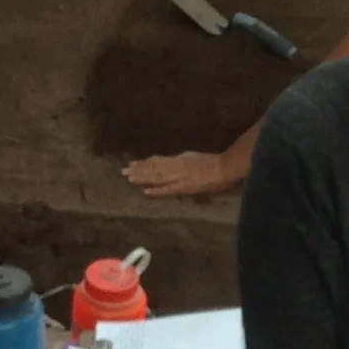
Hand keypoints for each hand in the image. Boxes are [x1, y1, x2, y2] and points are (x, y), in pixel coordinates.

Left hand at [125, 149, 246, 199]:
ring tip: (128, 178)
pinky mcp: (184, 187)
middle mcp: (175, 166)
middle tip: (123, 171)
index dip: (144, 163)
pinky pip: (167, 189)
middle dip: (138, 170)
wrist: (225, 168)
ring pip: (156, 176)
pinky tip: (145, 191)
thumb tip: (174, 162)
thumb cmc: (215, 162)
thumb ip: (183, 161)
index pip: (158, 161)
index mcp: (179, 159)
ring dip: (142, 177)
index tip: (133, 164)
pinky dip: (156, 190)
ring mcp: (178, 177)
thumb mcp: (194, 157)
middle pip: (153, 168)